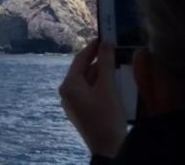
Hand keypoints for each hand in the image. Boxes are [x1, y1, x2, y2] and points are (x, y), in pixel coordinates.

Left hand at [59, 39, 126, 157]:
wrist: (108, 148)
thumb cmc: (106, 116)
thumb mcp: (108, 87)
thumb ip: (106, 63)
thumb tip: (105, 42)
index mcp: (69, 85)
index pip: (80, 59)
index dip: (93, 47)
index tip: (104, 37)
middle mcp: (67, 93)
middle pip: (83, 70)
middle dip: (99, 61)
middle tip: (114, 50)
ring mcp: (73, 104)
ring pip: (88, 82)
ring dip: (102, 73)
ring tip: (117, 65)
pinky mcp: (82, 112)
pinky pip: (90, 92)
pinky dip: (101, 85)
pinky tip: (114, 83)